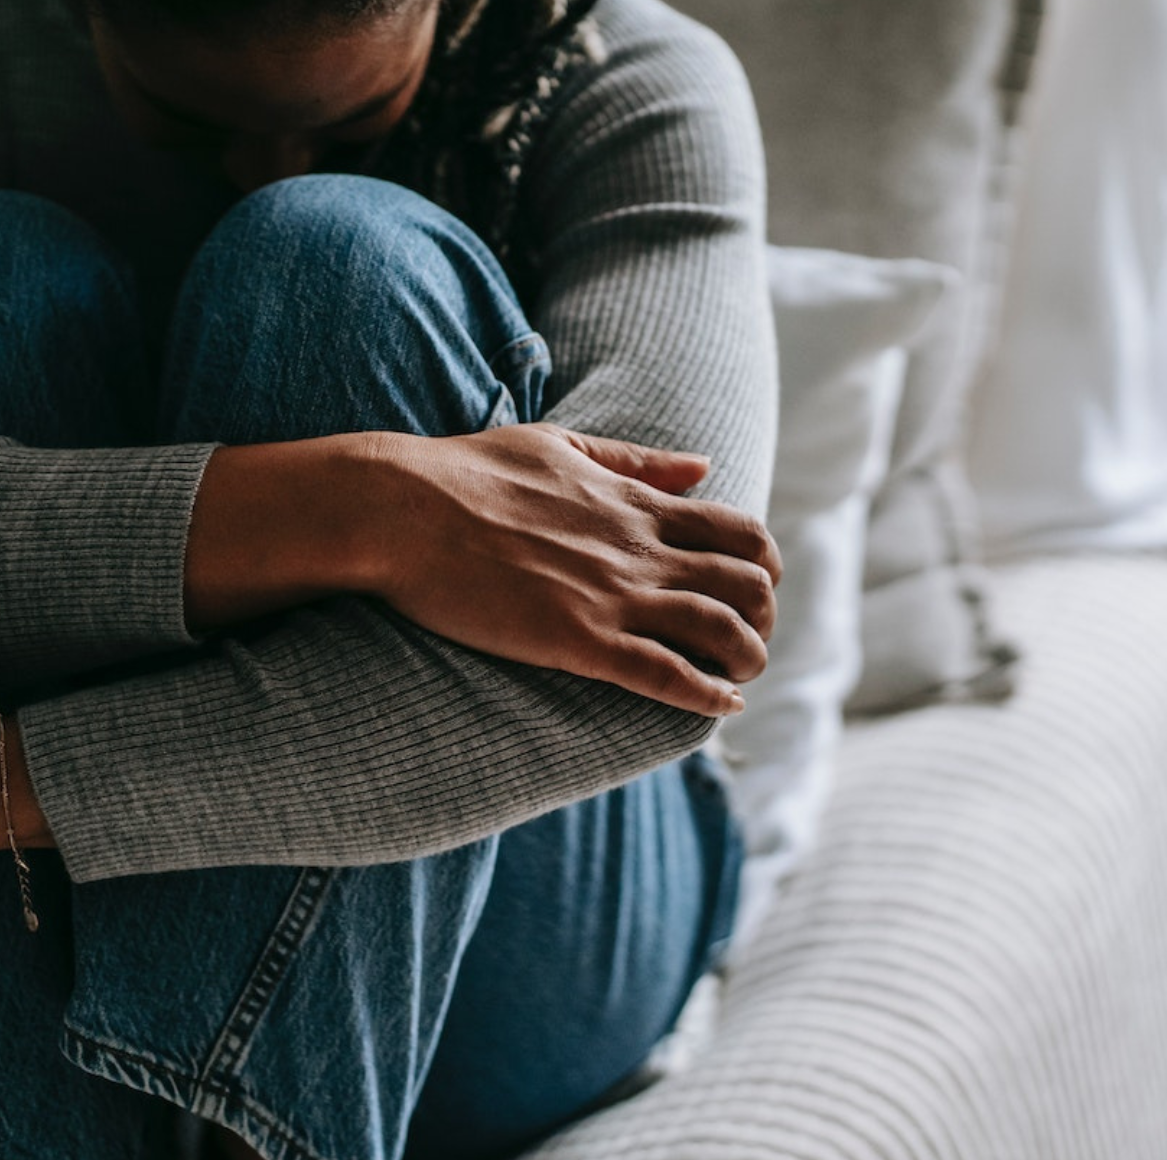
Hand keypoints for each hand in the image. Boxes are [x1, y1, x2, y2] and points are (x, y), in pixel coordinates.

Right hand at [359, 424, 780, 715]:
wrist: (402, 508)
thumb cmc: (468, 472)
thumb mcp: (562, 445)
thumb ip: (636, 462)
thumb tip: (704, 466)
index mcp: (637, 504)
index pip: (740, 532)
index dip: (764, 566)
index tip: (757, 588)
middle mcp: (639, 549)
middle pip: (746, 585)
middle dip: (764, 617)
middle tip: (750, 639)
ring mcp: (612, 596)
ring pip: (720, 631)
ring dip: (747, 659)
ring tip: (743, 677)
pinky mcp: (577, 640)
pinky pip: (664, 673)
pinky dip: (704, 694)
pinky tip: (722, 706)